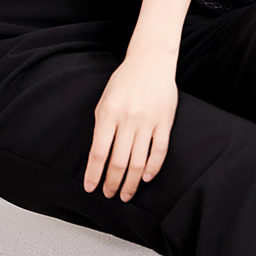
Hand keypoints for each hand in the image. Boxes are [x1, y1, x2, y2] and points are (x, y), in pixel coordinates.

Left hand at [83, 54, 178, 201]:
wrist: (151, 61)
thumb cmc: (125, 80)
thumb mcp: (105, 99)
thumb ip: (101, 125)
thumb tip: (98, 156)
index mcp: (108, 113)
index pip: (98, 152)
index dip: (94, 174)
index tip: (90, 188)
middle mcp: (128, 119)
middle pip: (118, 161)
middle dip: (112, 183)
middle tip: (110, 194)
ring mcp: (148, 121)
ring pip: (138, 161)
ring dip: (131, 182)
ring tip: (126, 194)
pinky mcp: (165, 122)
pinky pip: (159, 151)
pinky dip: (152, 168)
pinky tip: (145, 177)